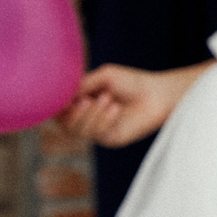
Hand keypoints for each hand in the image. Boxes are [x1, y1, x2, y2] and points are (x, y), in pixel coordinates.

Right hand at [60, 63, 200, 145]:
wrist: (158, 93)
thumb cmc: (132, 82)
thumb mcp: (103, 77)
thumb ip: (82, 86)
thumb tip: (62, 99)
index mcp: (84, 104)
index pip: (60, 113)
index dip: (58, 108)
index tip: (66, 98)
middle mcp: (89, 119)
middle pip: (65, 125)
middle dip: (74, 113)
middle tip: (88, 99)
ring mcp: (100, 131)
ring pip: (79, 131)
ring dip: (91, 115)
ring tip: (107, 98)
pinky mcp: (113, 139)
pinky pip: (98, 135)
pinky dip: (103, 120)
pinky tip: (115, 108)